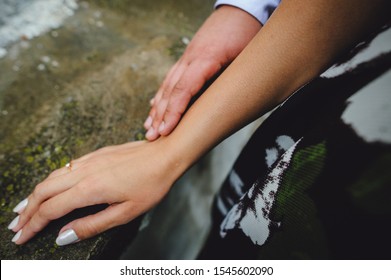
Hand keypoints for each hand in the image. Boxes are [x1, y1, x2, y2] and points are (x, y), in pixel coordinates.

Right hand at [8, 140, 180, 244]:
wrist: (166, 154)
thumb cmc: (151, 184)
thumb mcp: (126, 212)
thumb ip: (92, 225)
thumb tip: (63, 237)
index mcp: (89, 189)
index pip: (50, 210)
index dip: (32, 225)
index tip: (20, 237)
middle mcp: (83, 172)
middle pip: (44, 191)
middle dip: (27, 210)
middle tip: (17, 226)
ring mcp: (89, 161)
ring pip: (52, 177)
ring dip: (36, 194)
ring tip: (25, 209)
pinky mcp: (96, 155)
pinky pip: (65, 168)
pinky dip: (51, 181)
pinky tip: (52, 187)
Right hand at [144, 5, 260, 140]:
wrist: (240, 8)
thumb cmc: (246, 32)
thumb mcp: (245, 56)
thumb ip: (232, 79)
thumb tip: (228, 106)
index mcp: (205, 59)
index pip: (184, 89)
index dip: (174, 112)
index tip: (166, 130)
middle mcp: (190, 59)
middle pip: (171, 90)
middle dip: (160, 115)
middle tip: (152, 136)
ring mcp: (187, 57)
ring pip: (167, 84)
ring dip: (157, 107)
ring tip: (148, 126)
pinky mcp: (188, 56)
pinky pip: (171, 77)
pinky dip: (162, 94)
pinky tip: (155, 105)